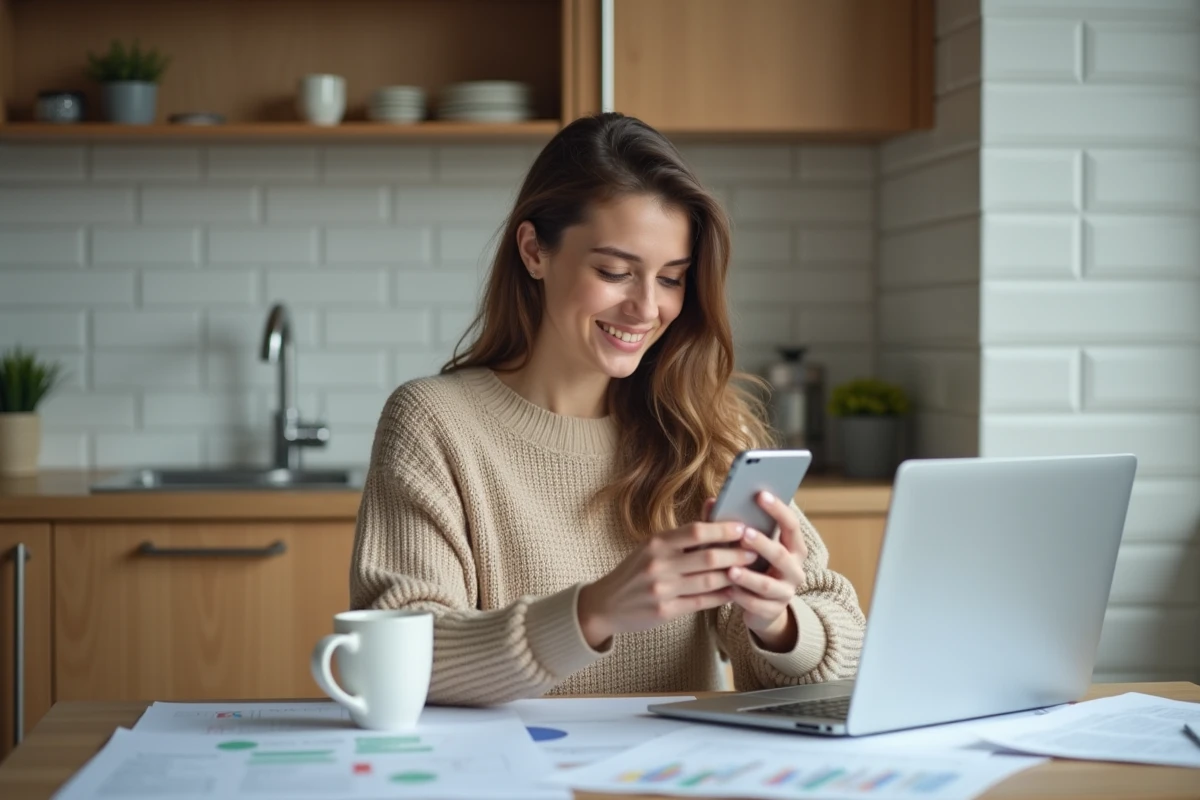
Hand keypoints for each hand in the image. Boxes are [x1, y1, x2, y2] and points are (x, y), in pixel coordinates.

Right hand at [577, 520, 759, 648]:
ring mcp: (662, 589)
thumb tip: (713, 515)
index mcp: (656, 543)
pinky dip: (721, 597)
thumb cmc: (634, 571)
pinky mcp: (665, 611)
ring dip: (734, 575)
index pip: (696, 531)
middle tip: (755, 551)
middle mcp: (659, 564)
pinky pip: (702, 602)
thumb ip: (681, 537)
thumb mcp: (651, 547)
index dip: (723, 529)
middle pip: (709, 557)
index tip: (743, 528)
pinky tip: (734, 591)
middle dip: (736, 554)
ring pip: (709, 581)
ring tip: (750, 570)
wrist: (605, 604)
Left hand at [702, 491, 807, 650]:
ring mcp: (786, 592)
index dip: (778, 509)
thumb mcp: (745, 546)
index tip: (759, 495)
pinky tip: (728, 591)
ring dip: (749, 576)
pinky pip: (757, 604)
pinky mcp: (773, 611)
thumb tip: (711, 501)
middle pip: (781, 555)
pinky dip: (742, 597)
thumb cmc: (752, 566)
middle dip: (763, 544)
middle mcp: (795, 569)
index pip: (791, 524)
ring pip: (768, 584)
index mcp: (793, 547)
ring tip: (730, 569)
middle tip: (744, 533)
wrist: (760, 606)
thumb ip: (729, 525)